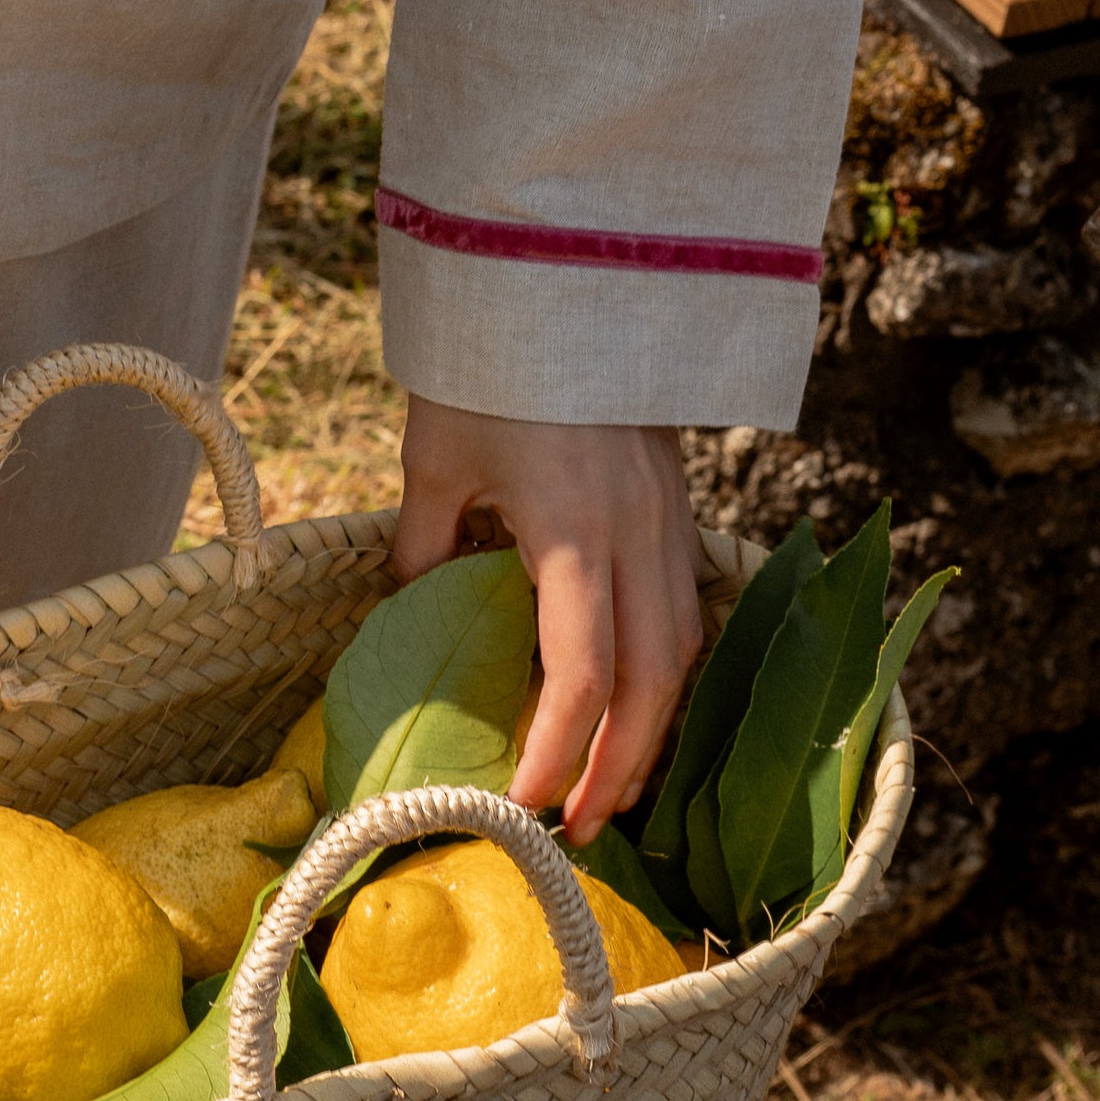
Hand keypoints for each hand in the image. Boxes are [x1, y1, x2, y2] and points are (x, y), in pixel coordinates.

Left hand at [393, 395, 705, 845]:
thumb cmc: (487, 362)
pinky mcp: (678, 499)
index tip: (519, 805)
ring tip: (609, 782)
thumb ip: (426, 545)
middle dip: (620, 767)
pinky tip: (637, 696)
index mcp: (573, 530)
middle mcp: (637, 533)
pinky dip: (667, 667)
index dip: (556, 755)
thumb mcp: (436, 457)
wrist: (564, 273)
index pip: (580, 676)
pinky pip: (687, 604)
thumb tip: (412, 614)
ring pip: (684, 648)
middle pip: (653, 683)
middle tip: (578, 827)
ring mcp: (669, 516)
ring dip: (652, 726)